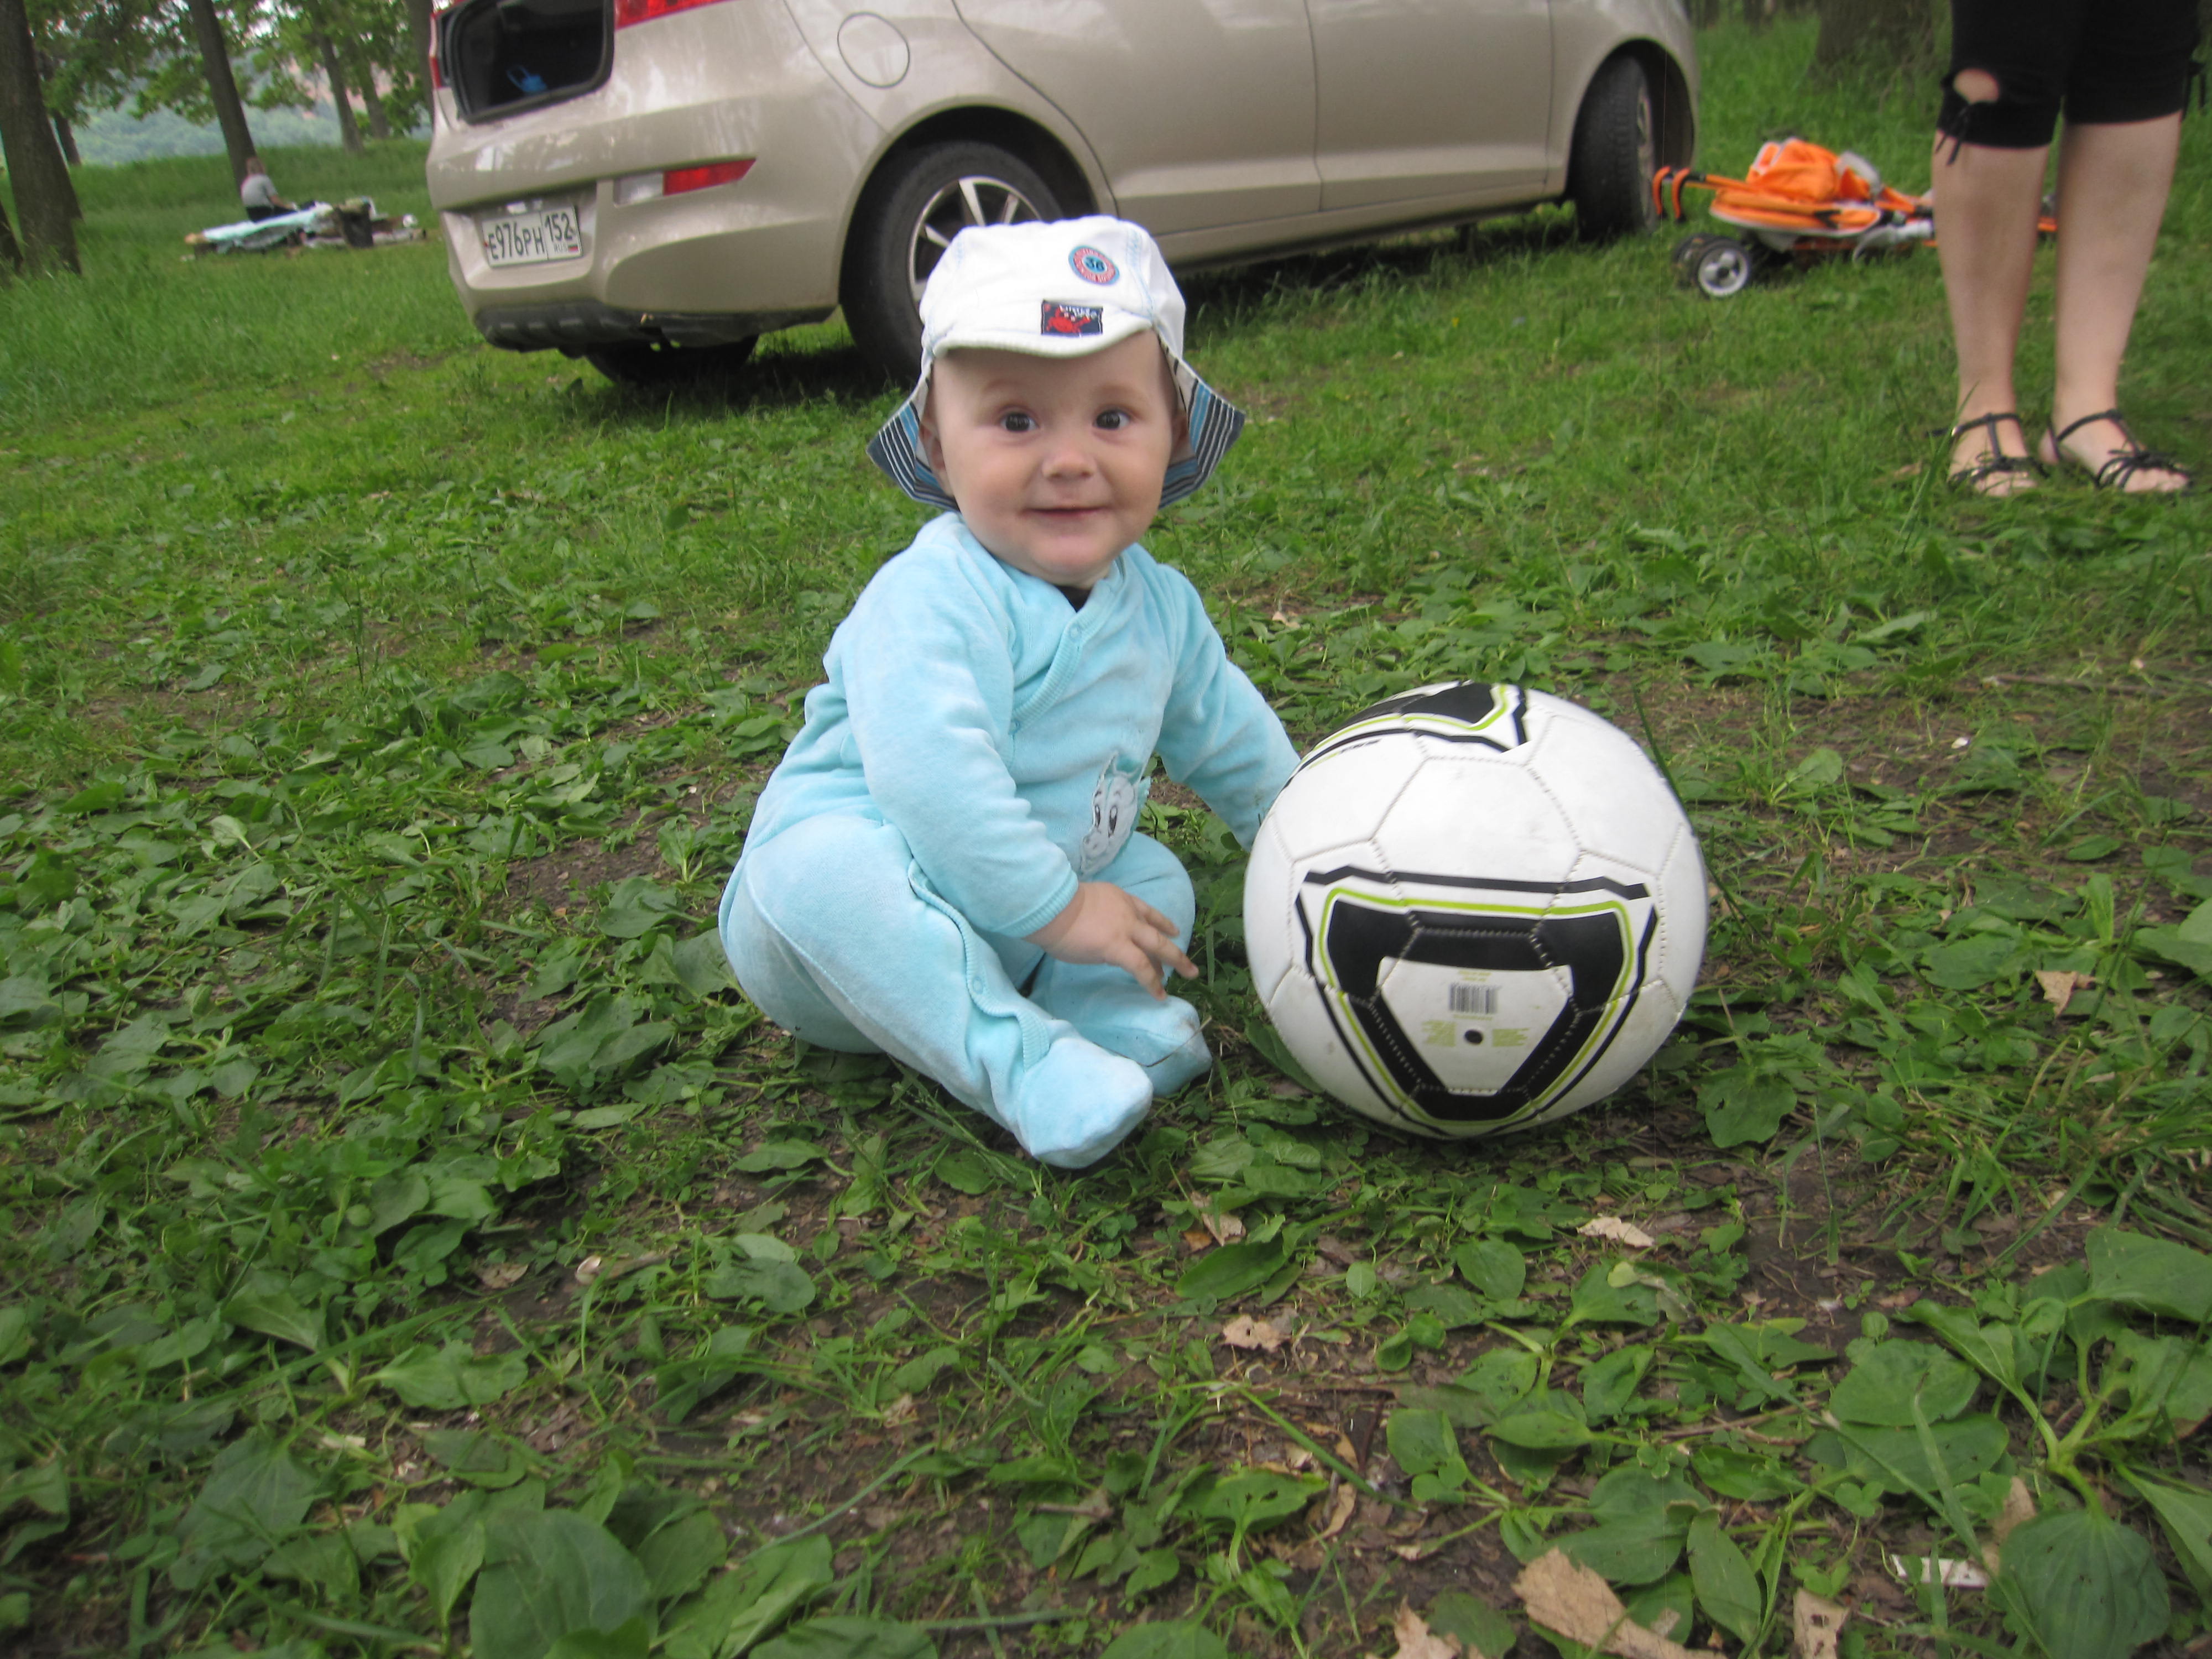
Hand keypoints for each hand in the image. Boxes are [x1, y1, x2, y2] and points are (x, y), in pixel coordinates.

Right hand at [1027, 882, 1196, 999]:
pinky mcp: (1119, 948)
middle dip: (1174, 948)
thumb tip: (1102, 938)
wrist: (1051, 906)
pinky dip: (1151, 982)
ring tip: (1189, 975)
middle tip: (1188, 964)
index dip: (1161, 922)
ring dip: (1175, 962)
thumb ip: (1100, 918)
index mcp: (1119, 900)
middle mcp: (1128, 913)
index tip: (1172, 930)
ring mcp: (1126, 930)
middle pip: (1157, 932)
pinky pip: (1141, 968)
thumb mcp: (1086, 905)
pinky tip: (1159, 994)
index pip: (1146, 912)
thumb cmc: (1056, 908)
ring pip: (1158, 947)